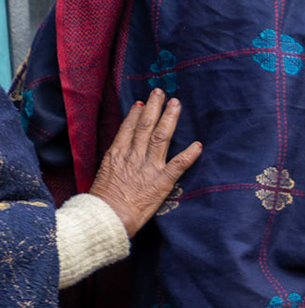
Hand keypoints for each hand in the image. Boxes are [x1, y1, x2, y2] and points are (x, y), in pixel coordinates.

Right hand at [88, 89, 201, 238]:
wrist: (108, 215)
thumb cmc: (103, 200)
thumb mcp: (103, 174)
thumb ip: (113, 162)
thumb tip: (118, 156)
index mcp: (117, 154)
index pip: (128, 128)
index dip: (136, 114)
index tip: (142, 102)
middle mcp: (133, 155)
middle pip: (145, 125)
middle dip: (154, 107)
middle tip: (161, 92)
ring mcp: (149, 167)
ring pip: (160, 137)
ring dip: (169, 119)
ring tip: (176, 104)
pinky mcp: (162, 181)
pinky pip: (179, 165)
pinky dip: (189, 155)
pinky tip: (198, 145)